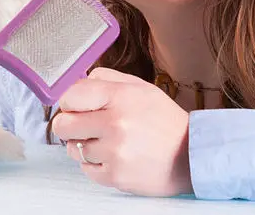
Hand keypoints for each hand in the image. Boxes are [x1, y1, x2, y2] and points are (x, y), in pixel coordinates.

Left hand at [52, 67, 191, 196]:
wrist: (191, 156)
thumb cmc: (164, 120)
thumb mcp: (140, 87)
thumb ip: (106, 78)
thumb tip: (76, 79)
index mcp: (120, 96)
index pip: (69, 95)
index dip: (69, 101)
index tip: (76, 105)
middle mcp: (115, 124)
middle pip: (63, 124)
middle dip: (69, 124)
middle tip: (84, 124)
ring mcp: (114, 152)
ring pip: (73, 148)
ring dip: (84, 145)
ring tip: (107, 141)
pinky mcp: (115, 176)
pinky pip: (85, 168)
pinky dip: (95, 163)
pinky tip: (113, 156)